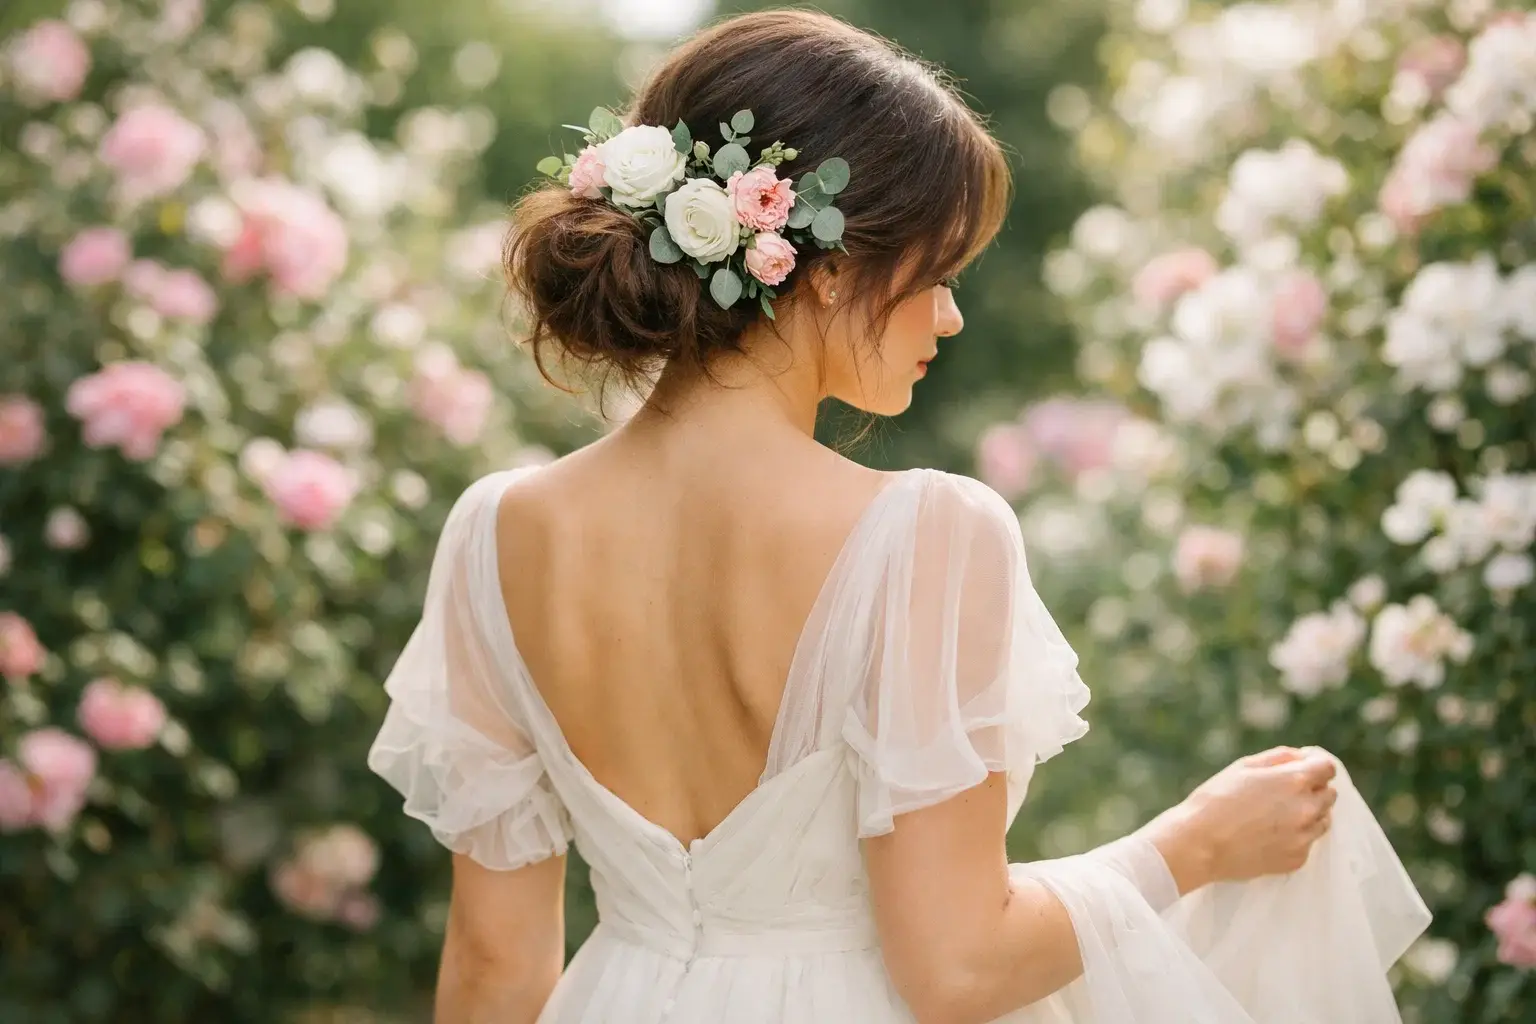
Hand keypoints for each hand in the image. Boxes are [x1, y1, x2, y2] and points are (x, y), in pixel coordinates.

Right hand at [1146, 747, 1337, 891]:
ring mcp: (1304, 837)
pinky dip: (1295, 837)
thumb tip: (1302, 757)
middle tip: (1283, 794)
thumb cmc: (1216, 799)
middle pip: (1329, 794)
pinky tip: (1268, 835)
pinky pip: (1307, 843)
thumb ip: (1279, 757)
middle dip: (1313, 789)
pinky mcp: (1297, 859)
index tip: (1301, 769)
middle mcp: (1307, 809)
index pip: (1328, 768)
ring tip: (1276, 816)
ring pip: (1323, 820)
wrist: (1200, 844)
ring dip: (1308, 814)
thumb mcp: (1243, 766)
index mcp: (1295, 781)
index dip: (1314, 766)